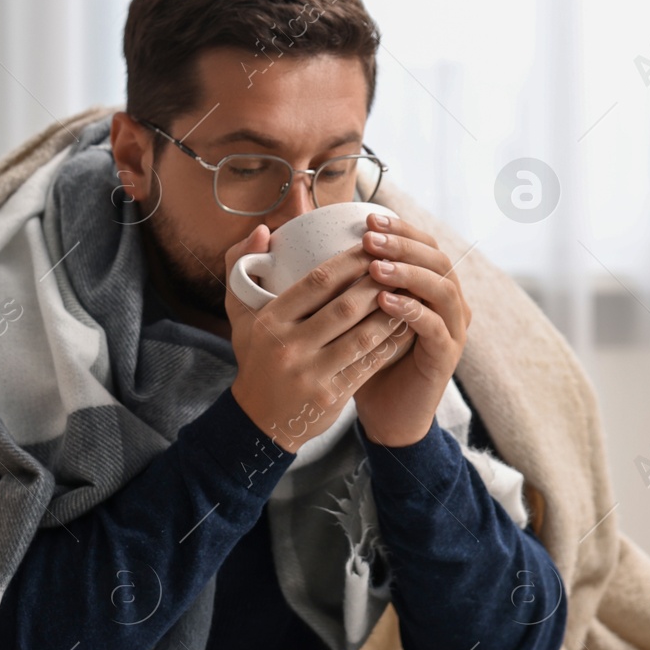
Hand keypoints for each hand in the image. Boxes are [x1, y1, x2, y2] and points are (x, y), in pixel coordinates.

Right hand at [225, 223, 407, 453]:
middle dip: (378, 283)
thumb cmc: (256, 359)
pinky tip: (405, 328)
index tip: (372, 248)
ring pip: (363, 335)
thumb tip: (264, 229)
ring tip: (409, 294)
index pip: (317, 282)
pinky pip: (369, 363)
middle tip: (399, 267)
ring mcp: (310, 373)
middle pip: (345, 306)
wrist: (258, 421)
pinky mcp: (330, 396)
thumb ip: (241, 267)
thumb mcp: (240, 315)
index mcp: (269, 321)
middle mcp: (288, 346)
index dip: (350, 261)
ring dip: (391, 312)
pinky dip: (390, 343)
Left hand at [354, 212, 470, 446]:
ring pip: (442, 288)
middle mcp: (445, 301)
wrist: (383, 411)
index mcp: (426, 285)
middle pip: (436, 258)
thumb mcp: (350, 315)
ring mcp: (451, 327)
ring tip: (376, 267)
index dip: (399, 229)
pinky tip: (385, 302)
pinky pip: (435, 326)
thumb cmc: (362, 358)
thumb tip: (303, 245)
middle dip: (403, 244)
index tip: (367, 218)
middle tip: (371, 238)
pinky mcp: (446, 355)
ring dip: (409, 274)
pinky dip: (412, 310)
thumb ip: (341, 282)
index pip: (421, 243)